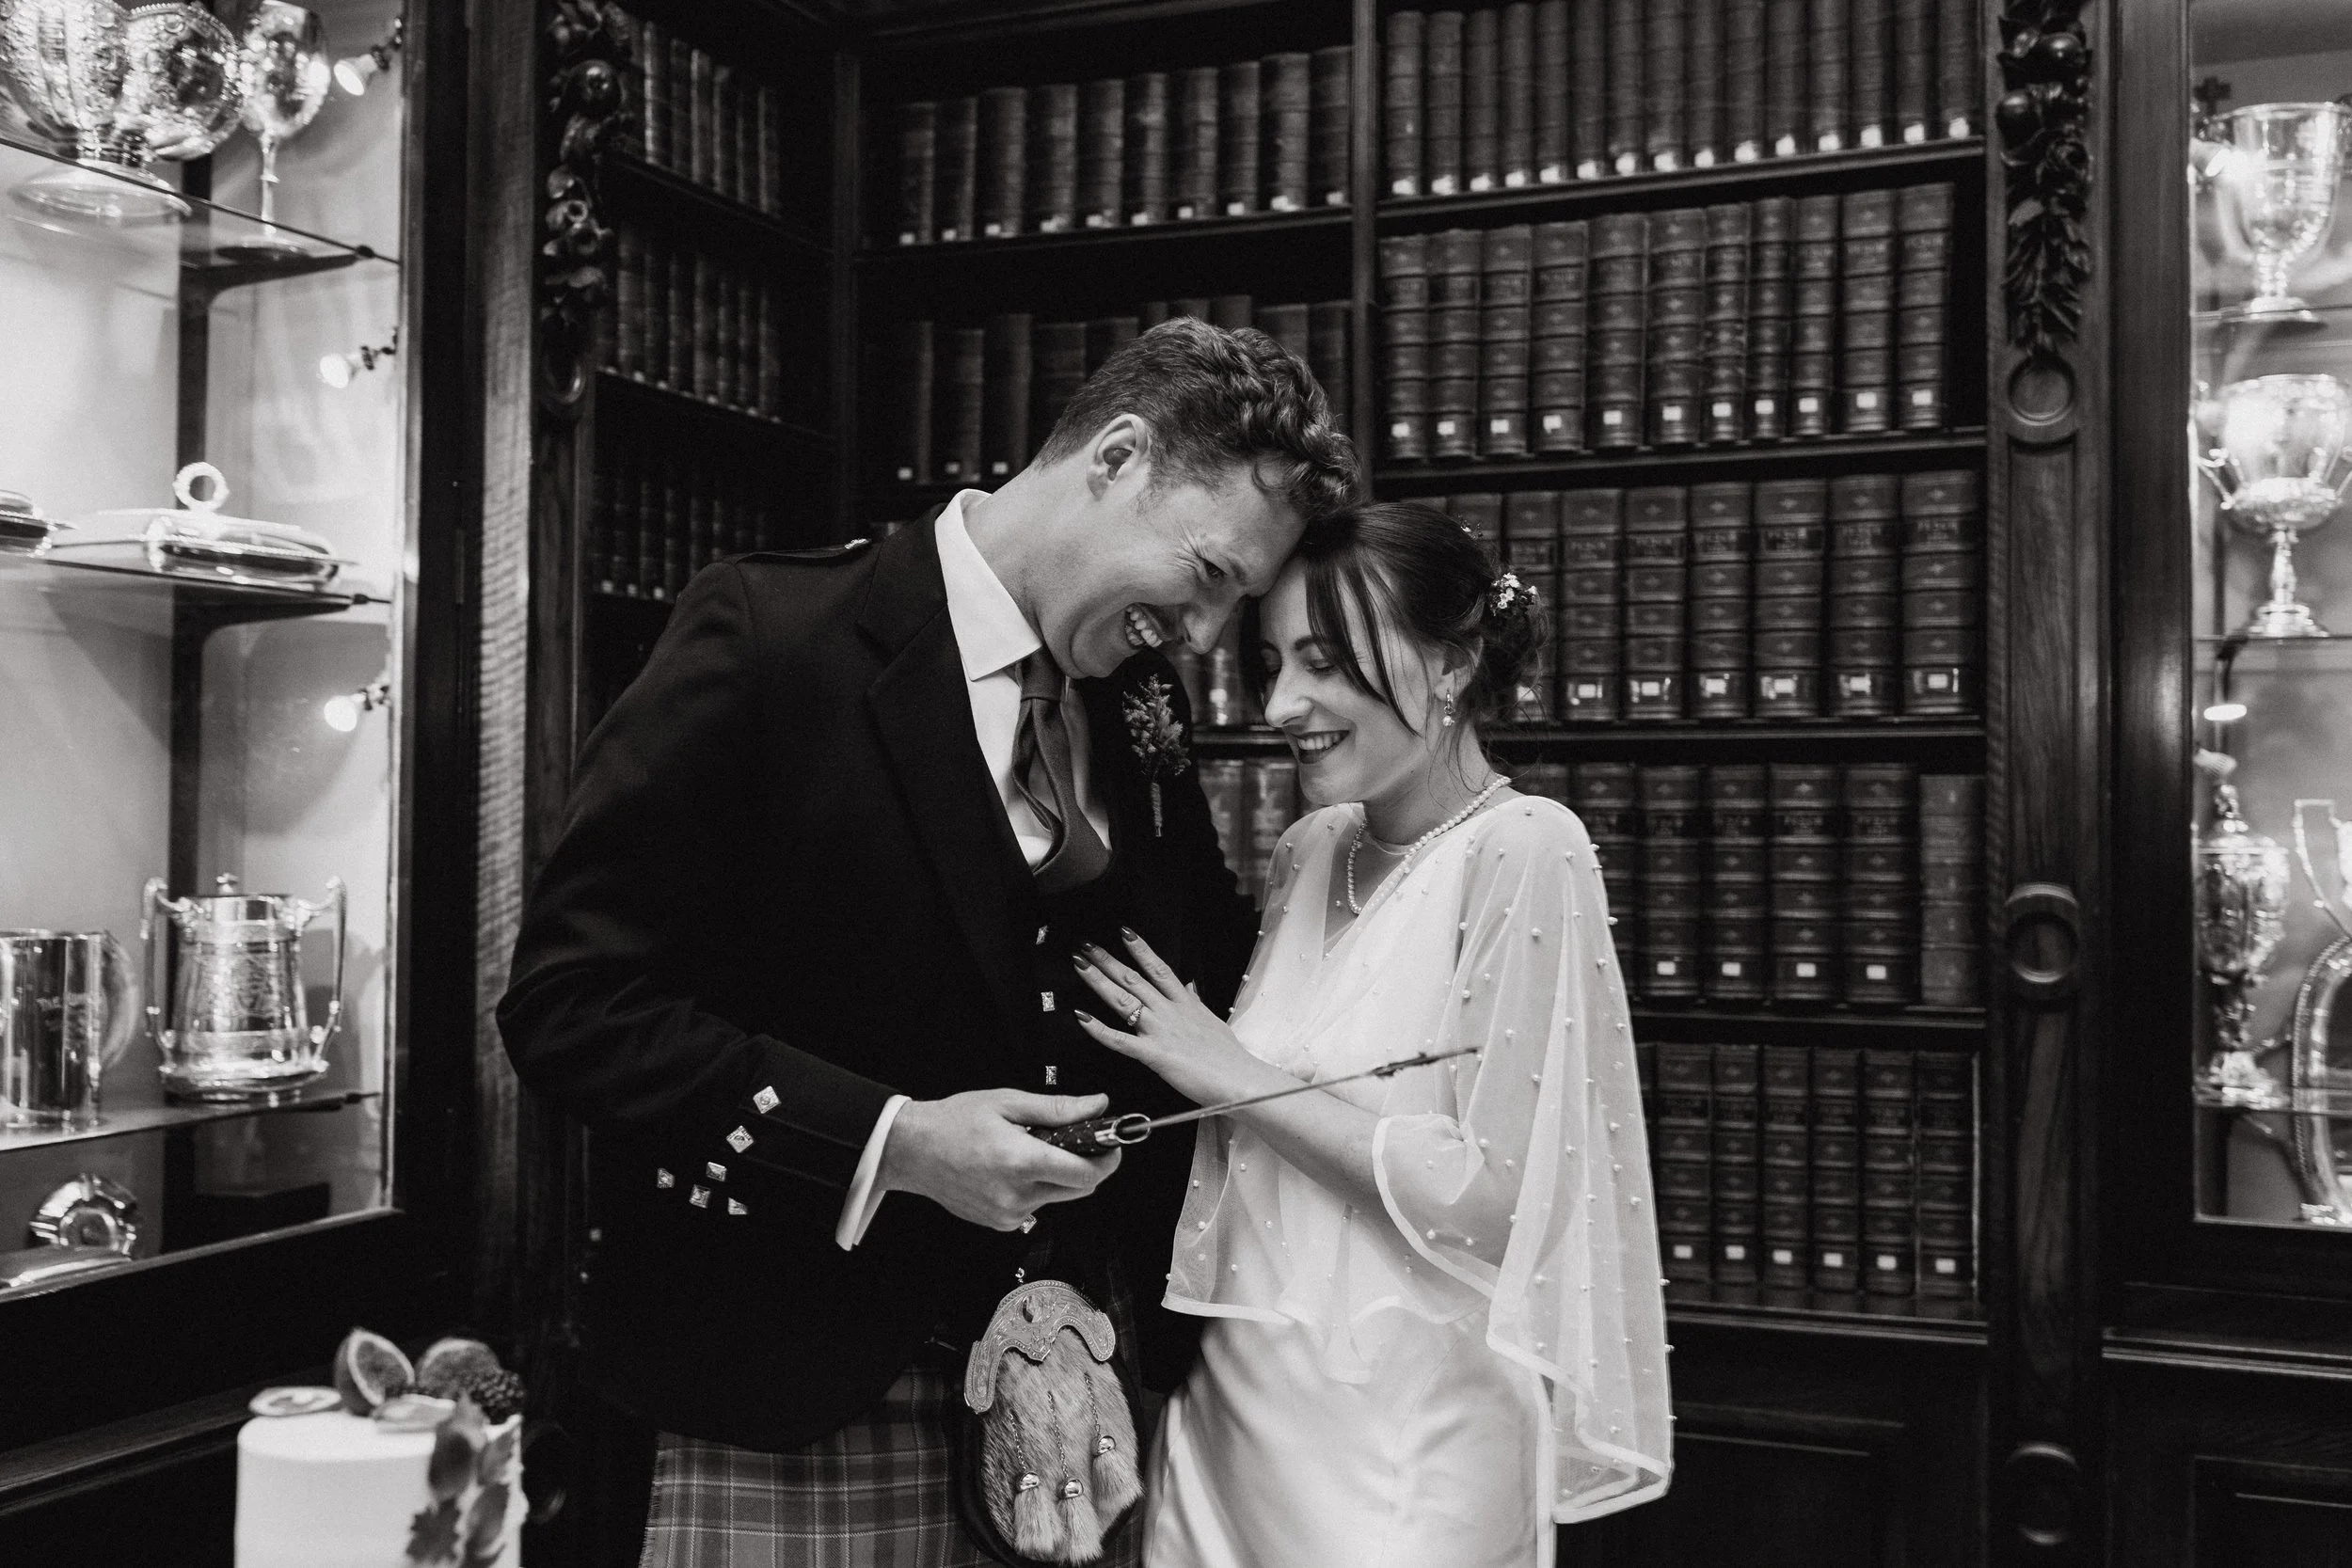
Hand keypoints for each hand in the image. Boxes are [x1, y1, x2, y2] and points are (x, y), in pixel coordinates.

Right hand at [880, 1089, 1122, 1231]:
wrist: (911, 1150)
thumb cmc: (954, 1122)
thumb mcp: (1007, 1103)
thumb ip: (1057, 1108)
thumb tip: (1098, 1106)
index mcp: (1021, 1162)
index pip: (1086, 1174)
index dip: (1108, 1160)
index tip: (1112, 1143)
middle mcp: (1018, 1195)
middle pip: (1080, 1189)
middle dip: (1088, 1165)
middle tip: (1079, 1140)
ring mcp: (1008, 1214)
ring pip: (1059, 1198)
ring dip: (1060, 1176)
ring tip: (1034, 1150)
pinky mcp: (1000, 1223)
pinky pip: (1036, 1206)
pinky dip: (1037, 1188)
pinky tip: (1014, 1168)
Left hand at [1071, 930, 1261, 1107]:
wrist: (1238, 1079)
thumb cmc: (1228, 1056)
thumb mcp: (1212, 1021)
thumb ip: (1195, 1002)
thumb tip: (1189, 986)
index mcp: (1185, 1003)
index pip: (1159, 969)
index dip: (1140, 949)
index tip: (1124, 932)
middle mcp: (1169, 1012)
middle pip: (1134, 979)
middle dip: (1108, 960)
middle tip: (1087, 945)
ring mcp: (1160, 1030)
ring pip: (1124, 1001)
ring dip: (1099, 981)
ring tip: (1080, 965)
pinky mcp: (1154, 1054)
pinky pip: (1120, 1040)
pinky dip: (1099, 1029)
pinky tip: (1081, 1016)